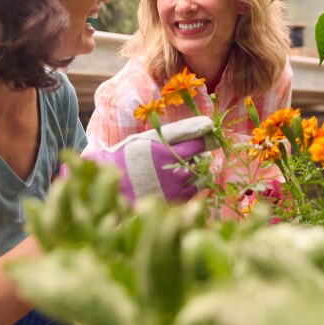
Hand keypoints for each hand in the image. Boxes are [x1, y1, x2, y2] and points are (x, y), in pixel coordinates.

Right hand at [80, 116, 217, 202]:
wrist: (114, 186)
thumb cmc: (132, 156)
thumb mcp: (150, 138)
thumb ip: (180, 130)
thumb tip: (209, 123)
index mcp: (163, 149)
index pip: (198, 140)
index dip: (206, 134)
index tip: (208, 131)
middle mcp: (170, 168)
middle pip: (202, 155)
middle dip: (204, 149)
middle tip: (196, 148)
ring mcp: (174, 186)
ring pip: (202, 172)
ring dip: (200, 166)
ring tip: (185, 164)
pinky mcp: (175, 201)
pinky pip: (197, 188)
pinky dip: (196, 180)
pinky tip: (183, 177)